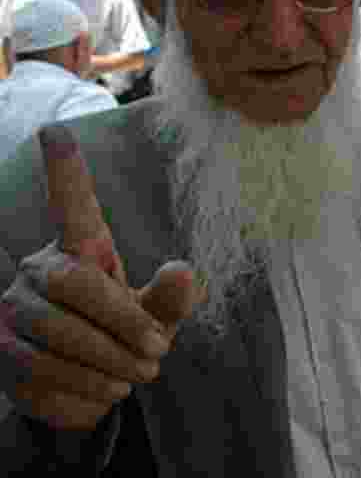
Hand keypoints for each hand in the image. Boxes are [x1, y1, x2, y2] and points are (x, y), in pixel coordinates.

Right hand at [0, 124, 202, 430]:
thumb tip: (185, 271)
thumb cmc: (129, 333)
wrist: (86, 386)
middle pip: (75, 287)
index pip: (73, 207)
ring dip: (107, 365)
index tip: (56, 128)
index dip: (66, 171)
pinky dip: (84, 391)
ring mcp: (11, 312)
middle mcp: (38, 272)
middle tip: (158, 354)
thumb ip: (172, 297)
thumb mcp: (157, 315)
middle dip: (122, 324)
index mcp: (82, 251)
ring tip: (136, 378)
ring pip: (58, 337)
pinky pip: (43, 375)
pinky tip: (103, 392)